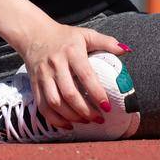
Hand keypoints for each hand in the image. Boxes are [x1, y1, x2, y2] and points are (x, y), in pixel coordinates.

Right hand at [9, 20, 129, 128]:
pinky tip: (68, 125)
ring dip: (71, 116)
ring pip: (55, 102)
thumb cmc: (64, 36)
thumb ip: (106, 42)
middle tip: (99, 119)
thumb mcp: (86, 34)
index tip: (107, 107)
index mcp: (71, 52)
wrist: (33, 34)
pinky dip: (54, 120)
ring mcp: (44, 76)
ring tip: (86, 121)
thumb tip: (126, 50)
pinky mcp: (34, 84)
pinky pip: (43, 107)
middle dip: (85, 111)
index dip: (97, 93)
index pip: (85, 75)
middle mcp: (56, 64)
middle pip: (69, 93)